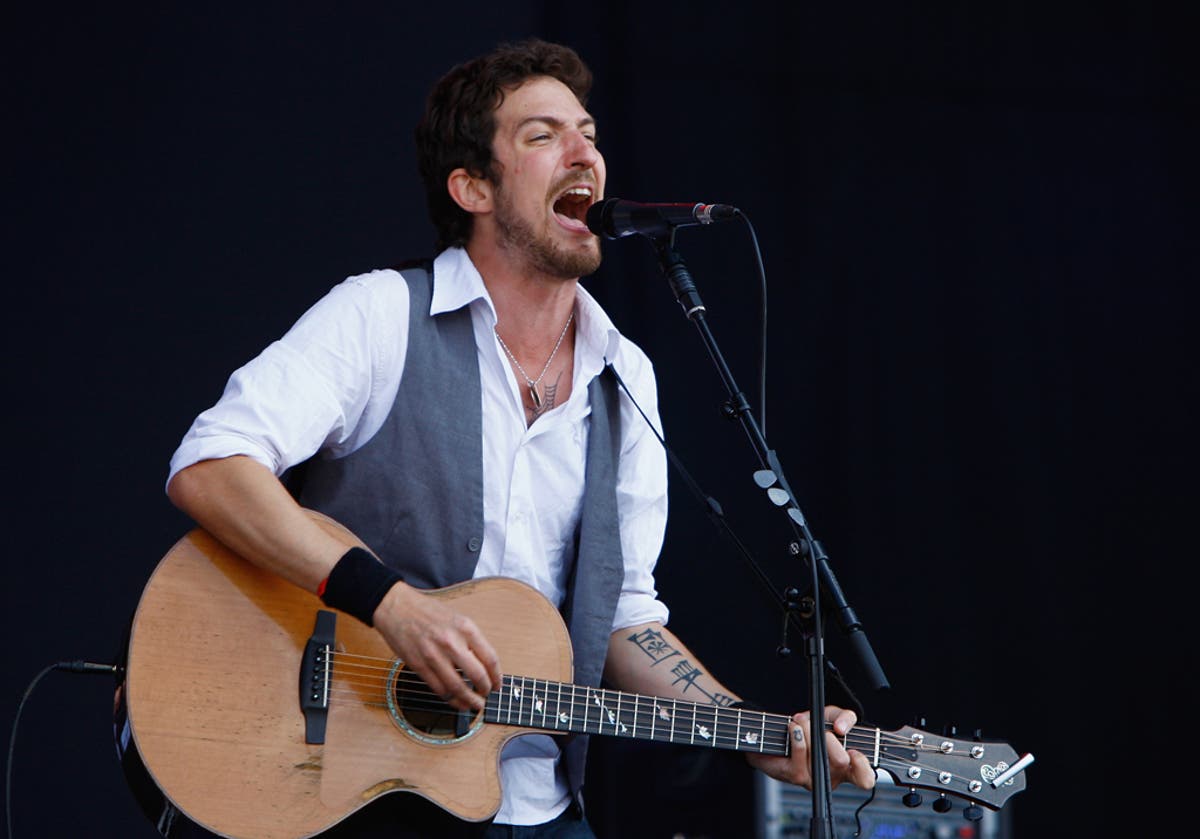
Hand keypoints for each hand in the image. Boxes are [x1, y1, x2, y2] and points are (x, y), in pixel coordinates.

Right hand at [371, 582, 502, 711]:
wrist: (396, 607)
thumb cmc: (427, 611)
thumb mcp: (457, 617)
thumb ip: (470, 639)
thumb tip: (484, 665)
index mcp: (466, 628)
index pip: (490, 658)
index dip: (497, 677)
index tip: (498, 685)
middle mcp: (452, 642)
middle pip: (477, 675)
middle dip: (485, 690)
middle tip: (486, 695)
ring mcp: (434, 655)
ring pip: (457, 687)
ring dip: (468, 701)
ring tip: (473, 705)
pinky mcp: (418, 665)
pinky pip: (438, 688)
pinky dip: (449, 698)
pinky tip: (454, 700)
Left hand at [746, 705, 875, 790]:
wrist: (778, 734)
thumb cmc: (811, 728)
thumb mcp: (833, 717)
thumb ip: (846, 717)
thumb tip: (842, 728)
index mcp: (848, 767)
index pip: (864, 778)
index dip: (863, 767)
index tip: (853, 751)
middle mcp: (832, 777)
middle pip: (841, 762)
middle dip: (831, 739)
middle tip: (824, 732)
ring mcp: (814, 779)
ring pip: (818, 754)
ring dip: (809, 731)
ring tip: (802, 722)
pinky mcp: (796, 776)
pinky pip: (801, 754)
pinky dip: (797, 736)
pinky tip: (793, 728)